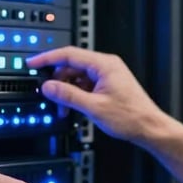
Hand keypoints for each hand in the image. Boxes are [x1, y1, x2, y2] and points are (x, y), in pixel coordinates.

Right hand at [27, 46, 162, 143]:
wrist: (149, 127)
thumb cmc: (131, 116)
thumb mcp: (93, 107)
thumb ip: (68, 95)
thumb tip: (49, 86)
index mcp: (104, 64)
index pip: (68, 54)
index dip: (47, 58)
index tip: (33, 64)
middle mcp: (106, 66)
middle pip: (71, 66)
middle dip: (57, 81)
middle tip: (48, 95)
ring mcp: (107, 75)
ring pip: (77, 77)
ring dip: (66, 91)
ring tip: (63, 108)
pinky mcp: (107, 85)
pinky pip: (85, 84)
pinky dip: (76, 95)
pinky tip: (73, 108)